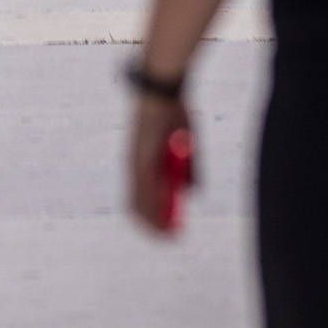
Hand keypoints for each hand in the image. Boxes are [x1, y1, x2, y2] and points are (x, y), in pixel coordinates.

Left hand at [123, 86, 192, 235]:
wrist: (161, 88)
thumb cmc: (173, 111)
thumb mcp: (185, 143)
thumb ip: (189, 169)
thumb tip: (192, 192)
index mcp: (141, 159)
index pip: (141, 196)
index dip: (152, 215)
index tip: (166, 229)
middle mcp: (134, 164)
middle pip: (137, 204)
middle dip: (153, 225)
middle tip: (167, 238)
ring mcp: (137, 161)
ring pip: (139, 202)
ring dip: (153, 221)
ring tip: (164, 235)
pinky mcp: (142, 158)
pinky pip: (145, 190)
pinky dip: (153, 207)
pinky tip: (161, 216)